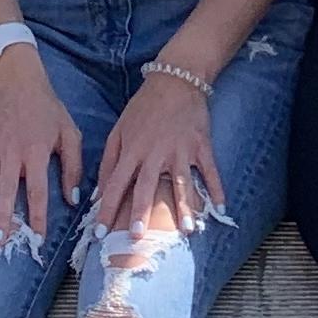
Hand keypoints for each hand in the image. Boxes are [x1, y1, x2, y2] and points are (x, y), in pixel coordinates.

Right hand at [0, 46, 82, 242]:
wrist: (20, 81)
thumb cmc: (47, 110)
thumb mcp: (70, 134)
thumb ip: (73, 167)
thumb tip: (73, 199)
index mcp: (36, 153)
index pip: (38, 191)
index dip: (38, 216)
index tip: (37, 237)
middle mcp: (12, 152)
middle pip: (6, 190)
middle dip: (1, 217)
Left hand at [94, 71, 222, 234]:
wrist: (175, 80)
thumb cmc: (143, 107)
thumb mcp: (118, 130)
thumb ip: (108, 162)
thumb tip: (97, 194)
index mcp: (131, 150)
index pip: (115, 185)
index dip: (106, 210)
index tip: (99, 234)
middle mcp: (155, 153)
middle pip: (146, 187)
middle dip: (140, 212)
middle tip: (137, 236)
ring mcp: (180, 150)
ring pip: (181, 183)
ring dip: (184, 207)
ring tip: (186, 230)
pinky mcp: (200, 146)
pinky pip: (209, 170)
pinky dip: (216, 188)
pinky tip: (220, 208)